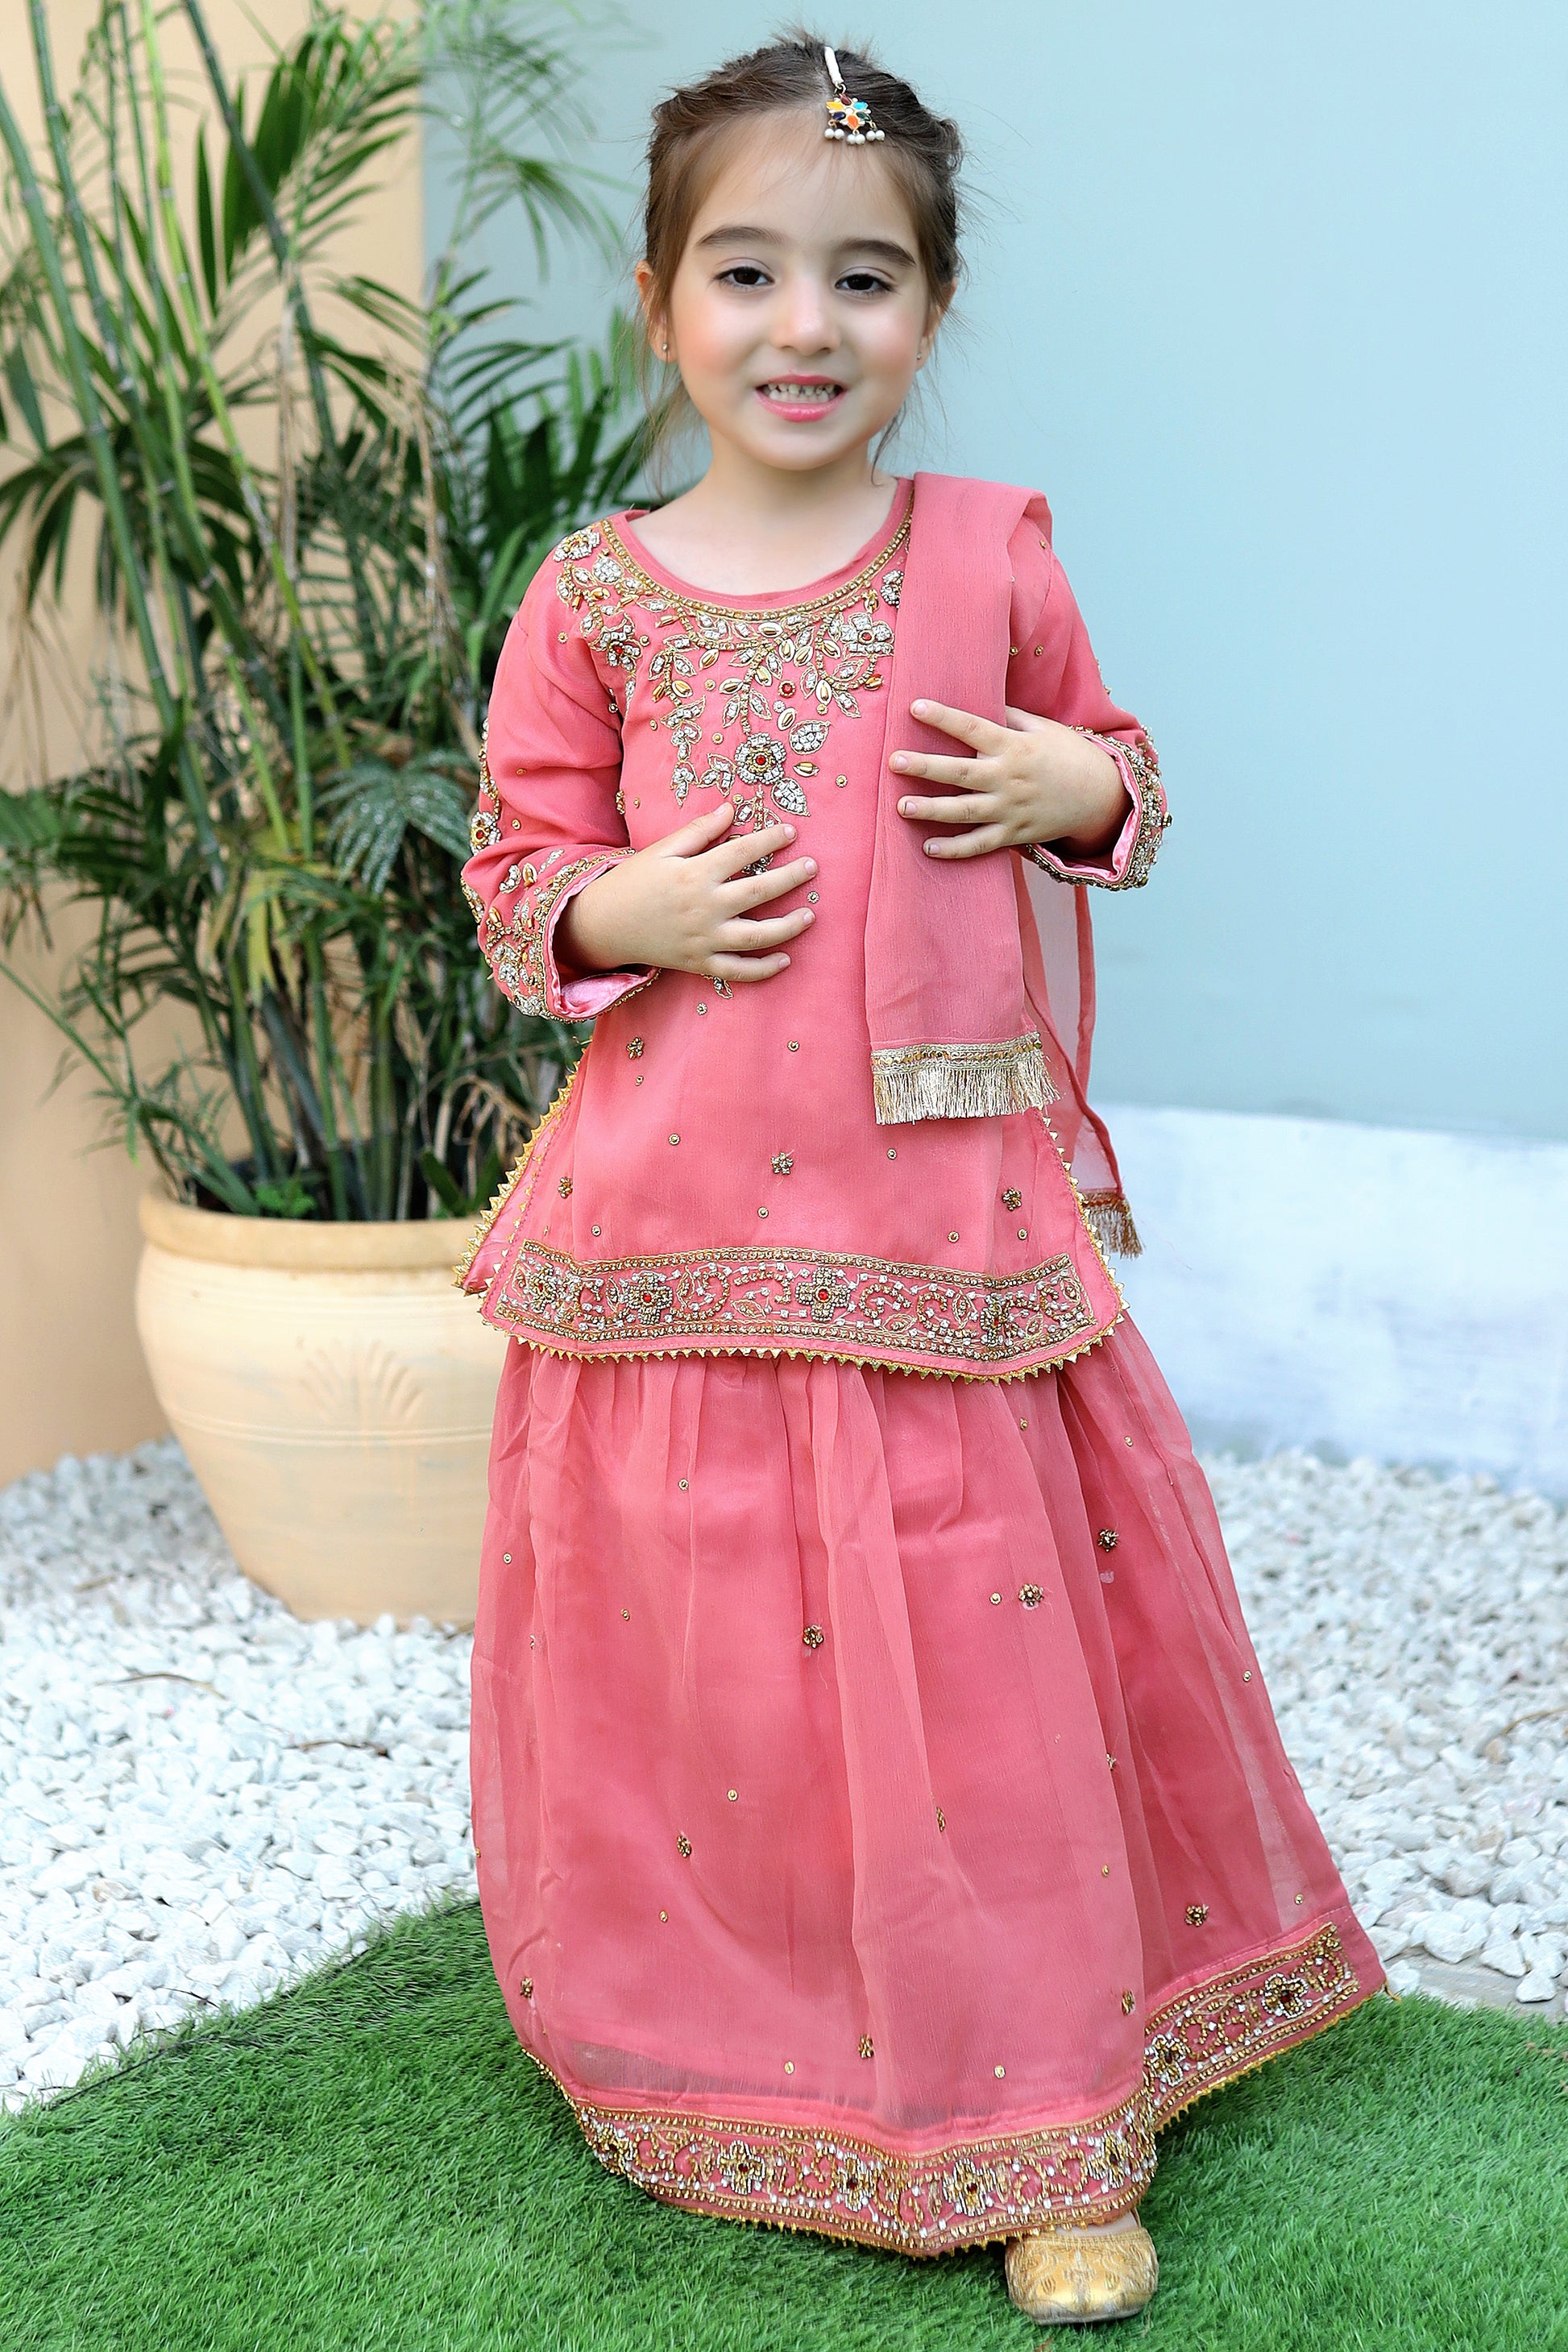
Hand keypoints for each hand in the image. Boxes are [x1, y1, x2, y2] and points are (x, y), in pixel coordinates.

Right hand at [557, 801, 815, 982]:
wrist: (604, 925)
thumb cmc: (634, 881)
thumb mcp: (662, 850)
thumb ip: (699, 831)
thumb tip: (732, 809)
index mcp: (695, 874)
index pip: (743, 852)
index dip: (770, 840)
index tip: (791, 833)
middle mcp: (704, 908)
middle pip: (759, 892)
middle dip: (791, 878)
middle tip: (813, 867)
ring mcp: (703, 939)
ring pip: (757, 936)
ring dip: (789, 926)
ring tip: (810, 915)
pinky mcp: (699, 964)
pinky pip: (738, 971)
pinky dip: (764, 969)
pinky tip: (786, 959)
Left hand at [891, 699, 1127, 860]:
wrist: (1099, 795)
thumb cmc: (1066, 755)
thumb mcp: (1042, 727)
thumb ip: (1008, 715)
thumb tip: (977, 697)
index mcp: (1014, 746)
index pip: (972, 727)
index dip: (943, 717)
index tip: (915, 707)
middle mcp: (1009, 778)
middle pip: (961, 772)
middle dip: (926, 767)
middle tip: (894, 761)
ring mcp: (1011, 809)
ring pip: (965, 812)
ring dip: (932, 810)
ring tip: (901, 806)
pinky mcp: (1014, 834)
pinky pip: (980, 845)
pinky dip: (955, 849)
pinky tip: (928, 848)